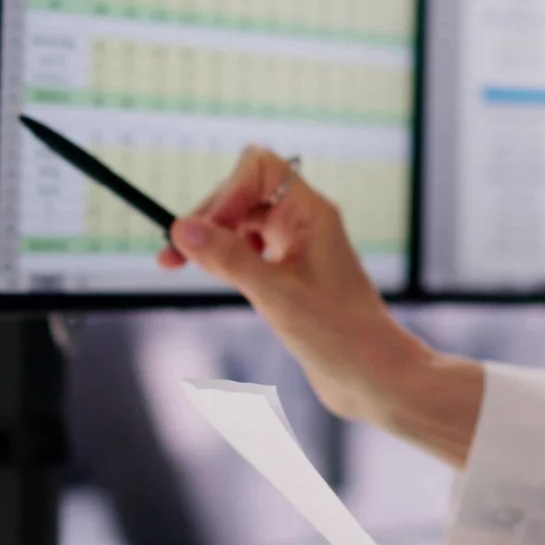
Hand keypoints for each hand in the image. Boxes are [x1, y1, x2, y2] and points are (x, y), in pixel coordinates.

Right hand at [158, 146, 482, 462]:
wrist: (372, 377)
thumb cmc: (338, 335)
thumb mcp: (275, 295)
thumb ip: (228, 258)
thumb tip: (182, 229)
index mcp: (312, 213)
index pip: (259, 168)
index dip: (225, 192)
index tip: (201, 231)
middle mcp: (306, 223)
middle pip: (244, 193)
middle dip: (208, 217)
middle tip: (172, 255)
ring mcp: (299, 247)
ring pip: (243, 222)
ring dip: (213, 237)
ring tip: (179, 264)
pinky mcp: (291, 273)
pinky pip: (250, 248)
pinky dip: (226, 256)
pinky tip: (215, 276)